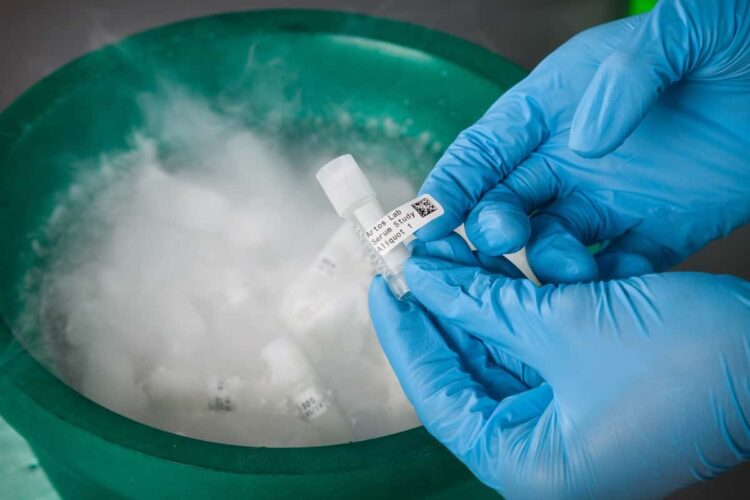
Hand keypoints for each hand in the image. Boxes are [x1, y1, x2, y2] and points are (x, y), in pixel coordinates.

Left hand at [369, 252, 749, 497]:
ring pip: (494, 359)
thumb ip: (482, 302)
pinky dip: (510, 313)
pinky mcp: (584, 398)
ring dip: (472, 306)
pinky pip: (529, 353)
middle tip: (410, 263)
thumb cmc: (688, 359)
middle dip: (437, 314)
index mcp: (527, 464)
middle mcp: (540, 454)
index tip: (380, 287)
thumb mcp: (564, 323)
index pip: (437, 396)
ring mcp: (564, 427)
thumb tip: (424, 279)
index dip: (403, 336)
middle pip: (462, 375)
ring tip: (443, 256)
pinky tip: (489, 271)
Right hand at [417, 0, 749, 282]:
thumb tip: (586, 141)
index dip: (450, 186)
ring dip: (549, 264)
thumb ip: (630, 73)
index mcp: (555, 108)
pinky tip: (609, 293)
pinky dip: (606, 288)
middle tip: (503, 236)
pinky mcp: (658, 230)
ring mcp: (611, 198)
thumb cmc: (736, 33)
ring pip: (553, 246)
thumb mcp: (684, 29)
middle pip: (506, 204)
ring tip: (571, 268)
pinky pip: (619, 270)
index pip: (484, 151)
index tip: (425, 221)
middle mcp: (571, 159)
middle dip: (492, 227)